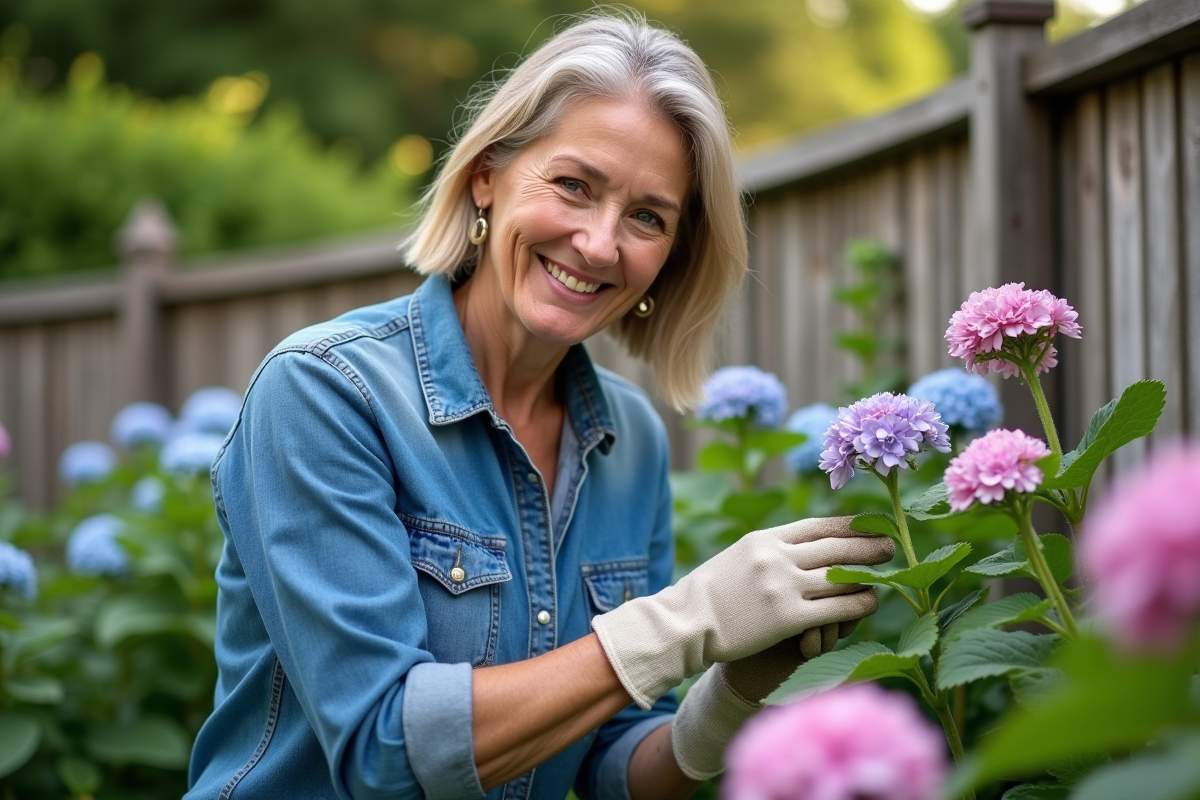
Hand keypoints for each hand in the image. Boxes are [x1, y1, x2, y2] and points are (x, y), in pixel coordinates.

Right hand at [591, 515, 892, 708]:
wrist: (686, 622)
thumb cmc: (709, 593)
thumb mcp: (738, 556)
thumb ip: (770, 549)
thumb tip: (800, 545)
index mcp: (765, 538)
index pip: (817, 525)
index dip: (849, 524)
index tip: (870, 523)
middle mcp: (777, 557)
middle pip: (836, 545)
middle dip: (868, 543)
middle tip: (892, 543)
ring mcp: (784, 586)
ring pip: (842, 575)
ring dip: (870, 572)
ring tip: (889, 572)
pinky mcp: (788, 618)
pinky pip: (836, 608)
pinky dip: (859, 603)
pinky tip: (871, 602)